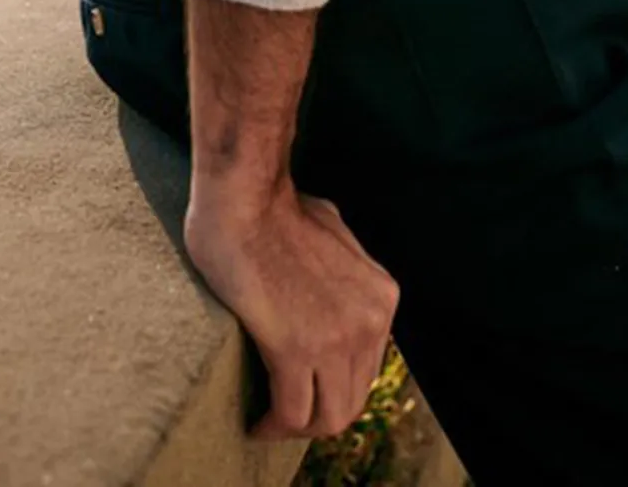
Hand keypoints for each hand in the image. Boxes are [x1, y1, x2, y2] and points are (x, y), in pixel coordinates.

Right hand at [184, 181, 399, 441]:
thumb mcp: (336, 235)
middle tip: (284, 411)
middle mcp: (371, 320)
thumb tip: (334, 285)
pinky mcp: (297, 348)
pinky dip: (272, 426)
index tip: (306, 386)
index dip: (335, 384)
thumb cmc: (276, 210)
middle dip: (319, 413)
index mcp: (382, 296)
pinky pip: (292, 413)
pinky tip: (255, 421)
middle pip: (353, 398)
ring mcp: (339, 336)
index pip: (368, 366)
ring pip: (328, 417)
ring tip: (270, 422)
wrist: (245, 200)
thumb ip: (345, 268)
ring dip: (298, 427)